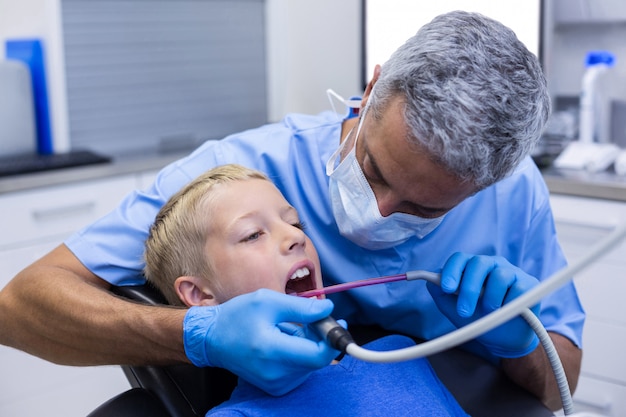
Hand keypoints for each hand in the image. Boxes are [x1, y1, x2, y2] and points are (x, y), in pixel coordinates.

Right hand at [183, 289, 338, 394]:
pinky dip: (299, 354)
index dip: (333, 339)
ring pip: (310, 364)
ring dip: (309, 345)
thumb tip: (329, 310)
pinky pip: (300, 370)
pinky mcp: (275, 387)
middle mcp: (275, 373)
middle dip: (320, 337)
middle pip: (317, 359)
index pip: (318, 356)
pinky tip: (284, 341)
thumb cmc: (238, 316)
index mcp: (272, 350)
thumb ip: (302, 308)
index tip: (338, 322)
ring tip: (288, 328)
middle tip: (310, 318)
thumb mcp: (269, 301)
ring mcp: (275, 384)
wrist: (211, 338)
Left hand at [427, 252, 539, 357]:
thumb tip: (431, 280)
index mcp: (472, 268)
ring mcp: (512, 272)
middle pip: (478, 263)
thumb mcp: (454, 309)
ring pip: (499, 275)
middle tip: (464, 311)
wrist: (503, 339)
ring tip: (488, 312)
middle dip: (468, 288)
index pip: (460, 259)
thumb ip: (441, 294)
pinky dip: (509, 302)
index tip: (447, 288)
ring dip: (490, 298)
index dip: (452, 270)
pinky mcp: (529, 284)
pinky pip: (518, 288)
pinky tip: (506, 311)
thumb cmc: (478, 319)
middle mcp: (492, 265)